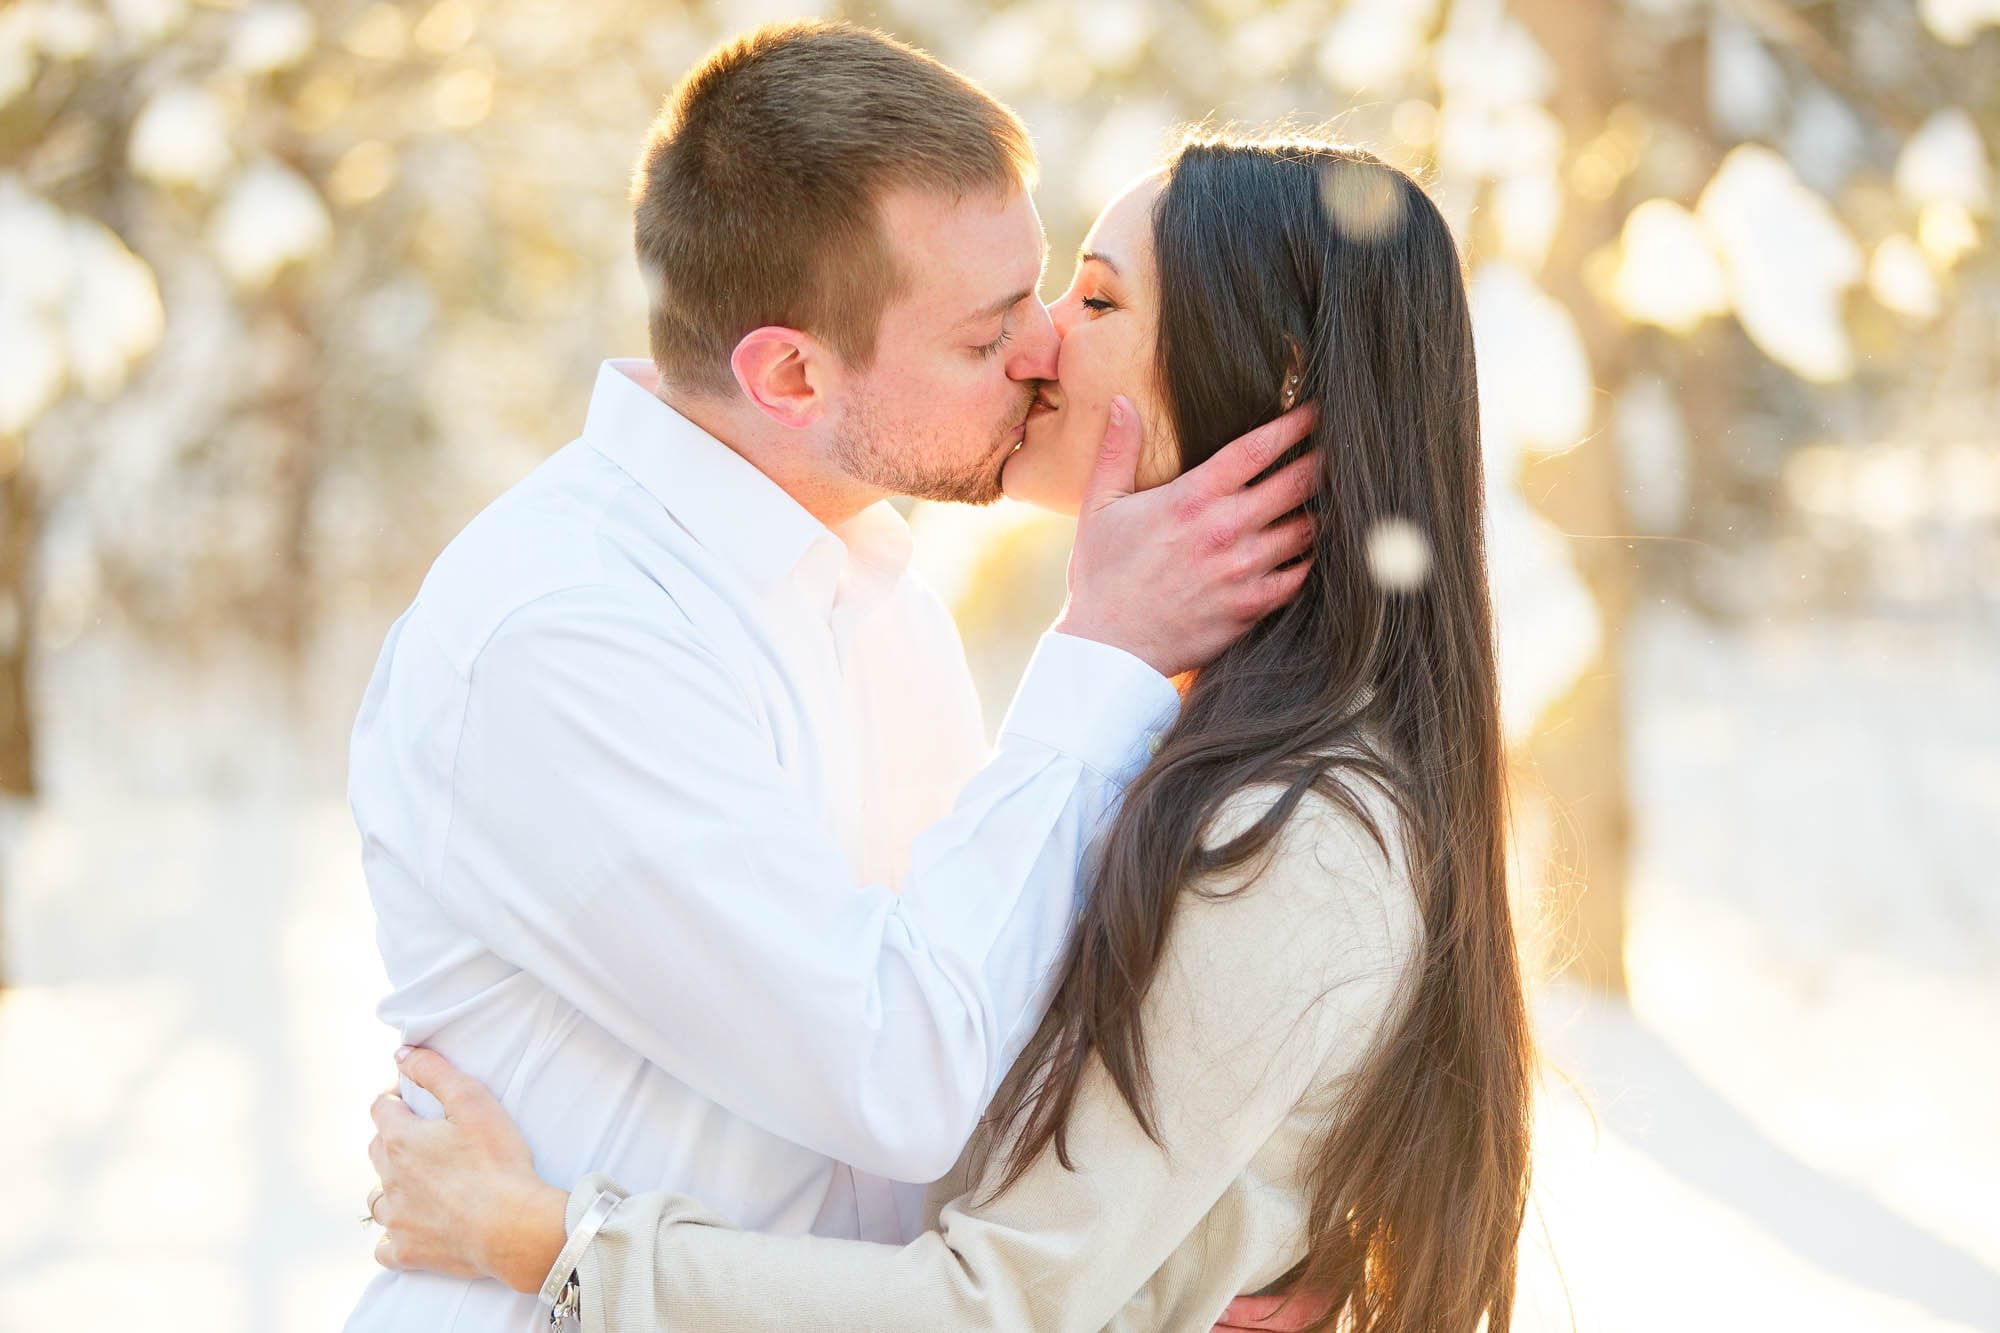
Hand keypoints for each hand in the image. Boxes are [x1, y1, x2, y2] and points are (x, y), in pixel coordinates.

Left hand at [367, 1046, 568, 1294]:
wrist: (512, 1226)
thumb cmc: (498, 1161)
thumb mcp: (473, 1101)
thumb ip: (435, 1072)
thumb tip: (402, 1054)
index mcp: (402, 1140)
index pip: (381, 1108)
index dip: (398, 1099)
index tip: (417, 1101)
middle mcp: (389, 1179)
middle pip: (377, 1150)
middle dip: (395, 1140)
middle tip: (429, 1140)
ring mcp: (396, 1219)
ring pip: (377, 1198)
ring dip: (392, 1187)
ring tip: (421, 1185)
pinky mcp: (407, 1251)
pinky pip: (385, 1245)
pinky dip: (394, 1235)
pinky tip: (413, 1228)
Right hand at [1054, 396, 1319, 677]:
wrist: (1109, 647)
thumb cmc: (1102, 576)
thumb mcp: (1099, 507)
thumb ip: (1116, 451)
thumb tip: (1122, 402)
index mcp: (1192, 498)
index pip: (1257, 449)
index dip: (1294, 425)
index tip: (1314, 410)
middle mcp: (1225, 529)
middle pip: (1296, 483)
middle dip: (1320, 462)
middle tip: (1336, 450)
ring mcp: (1243, 570)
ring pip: (1306, 528)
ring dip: (1319, 510)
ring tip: (1333, 497)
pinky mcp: (1252, 606)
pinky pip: (1300, 575)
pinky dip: (1310, 559)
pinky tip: (1312, 548)